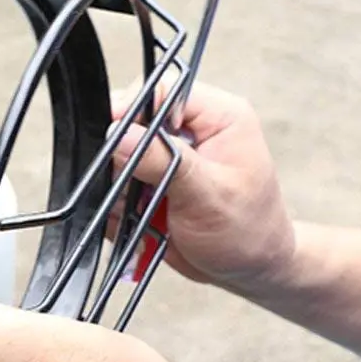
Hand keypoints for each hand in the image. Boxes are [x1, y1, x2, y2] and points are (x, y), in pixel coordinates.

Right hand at [111, 80, 295, 295]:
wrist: (248, 271)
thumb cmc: (248, 233)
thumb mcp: (208, 196)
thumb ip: (163, 161)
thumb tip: (119, 134)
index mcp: (218, 116)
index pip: (163, 90)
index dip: (133, 109)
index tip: (112, 137)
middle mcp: (191, 129)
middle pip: (133, 120)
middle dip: (124, 157)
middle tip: (136, 189)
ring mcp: (168, 154)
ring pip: (118, 154)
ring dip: (122, 186)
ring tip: (145, 212)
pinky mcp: (152, 178)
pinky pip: (117, 181)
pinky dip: (120, 203)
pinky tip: (142, 221)